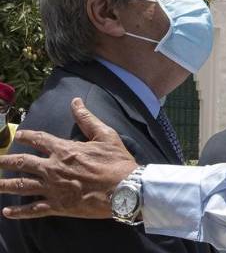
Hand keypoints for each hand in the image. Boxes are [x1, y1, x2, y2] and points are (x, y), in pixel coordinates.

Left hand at [0, 98, 137, 218]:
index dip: (27, 136)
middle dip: (6, 161)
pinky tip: (7, 212)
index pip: (39, 139)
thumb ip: (87, 118)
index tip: (18, 136)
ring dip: (5, 185)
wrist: (124, 189)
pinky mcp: (57, 206)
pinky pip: (32, 210)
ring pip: (21, 186)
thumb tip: (76, 101)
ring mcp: (52, 188)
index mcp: (64, 150)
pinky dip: (18, 212)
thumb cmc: (117, 162)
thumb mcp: (105, 135)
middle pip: (22, 163)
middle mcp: (52, 168)